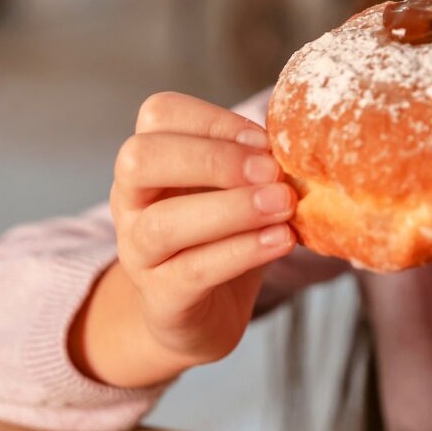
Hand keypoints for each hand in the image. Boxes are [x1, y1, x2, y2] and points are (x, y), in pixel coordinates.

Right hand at [109, 91, 298, 368]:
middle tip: (272, 172)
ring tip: (284, 205)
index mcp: (149, 161)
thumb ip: (257, 163)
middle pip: (141, 159)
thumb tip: (300, 138)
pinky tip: (282, 239)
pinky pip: (193, 271)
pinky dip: (243, 250)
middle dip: (214, 159)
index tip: (266, 141)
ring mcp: (138, 252)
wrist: (200, 316)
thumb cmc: (225, 238)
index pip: (159, 114)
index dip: (215, 120)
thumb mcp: (238, 189)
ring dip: (234, 208)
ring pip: (164, 223)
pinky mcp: (161, 298)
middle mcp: (130, 202)